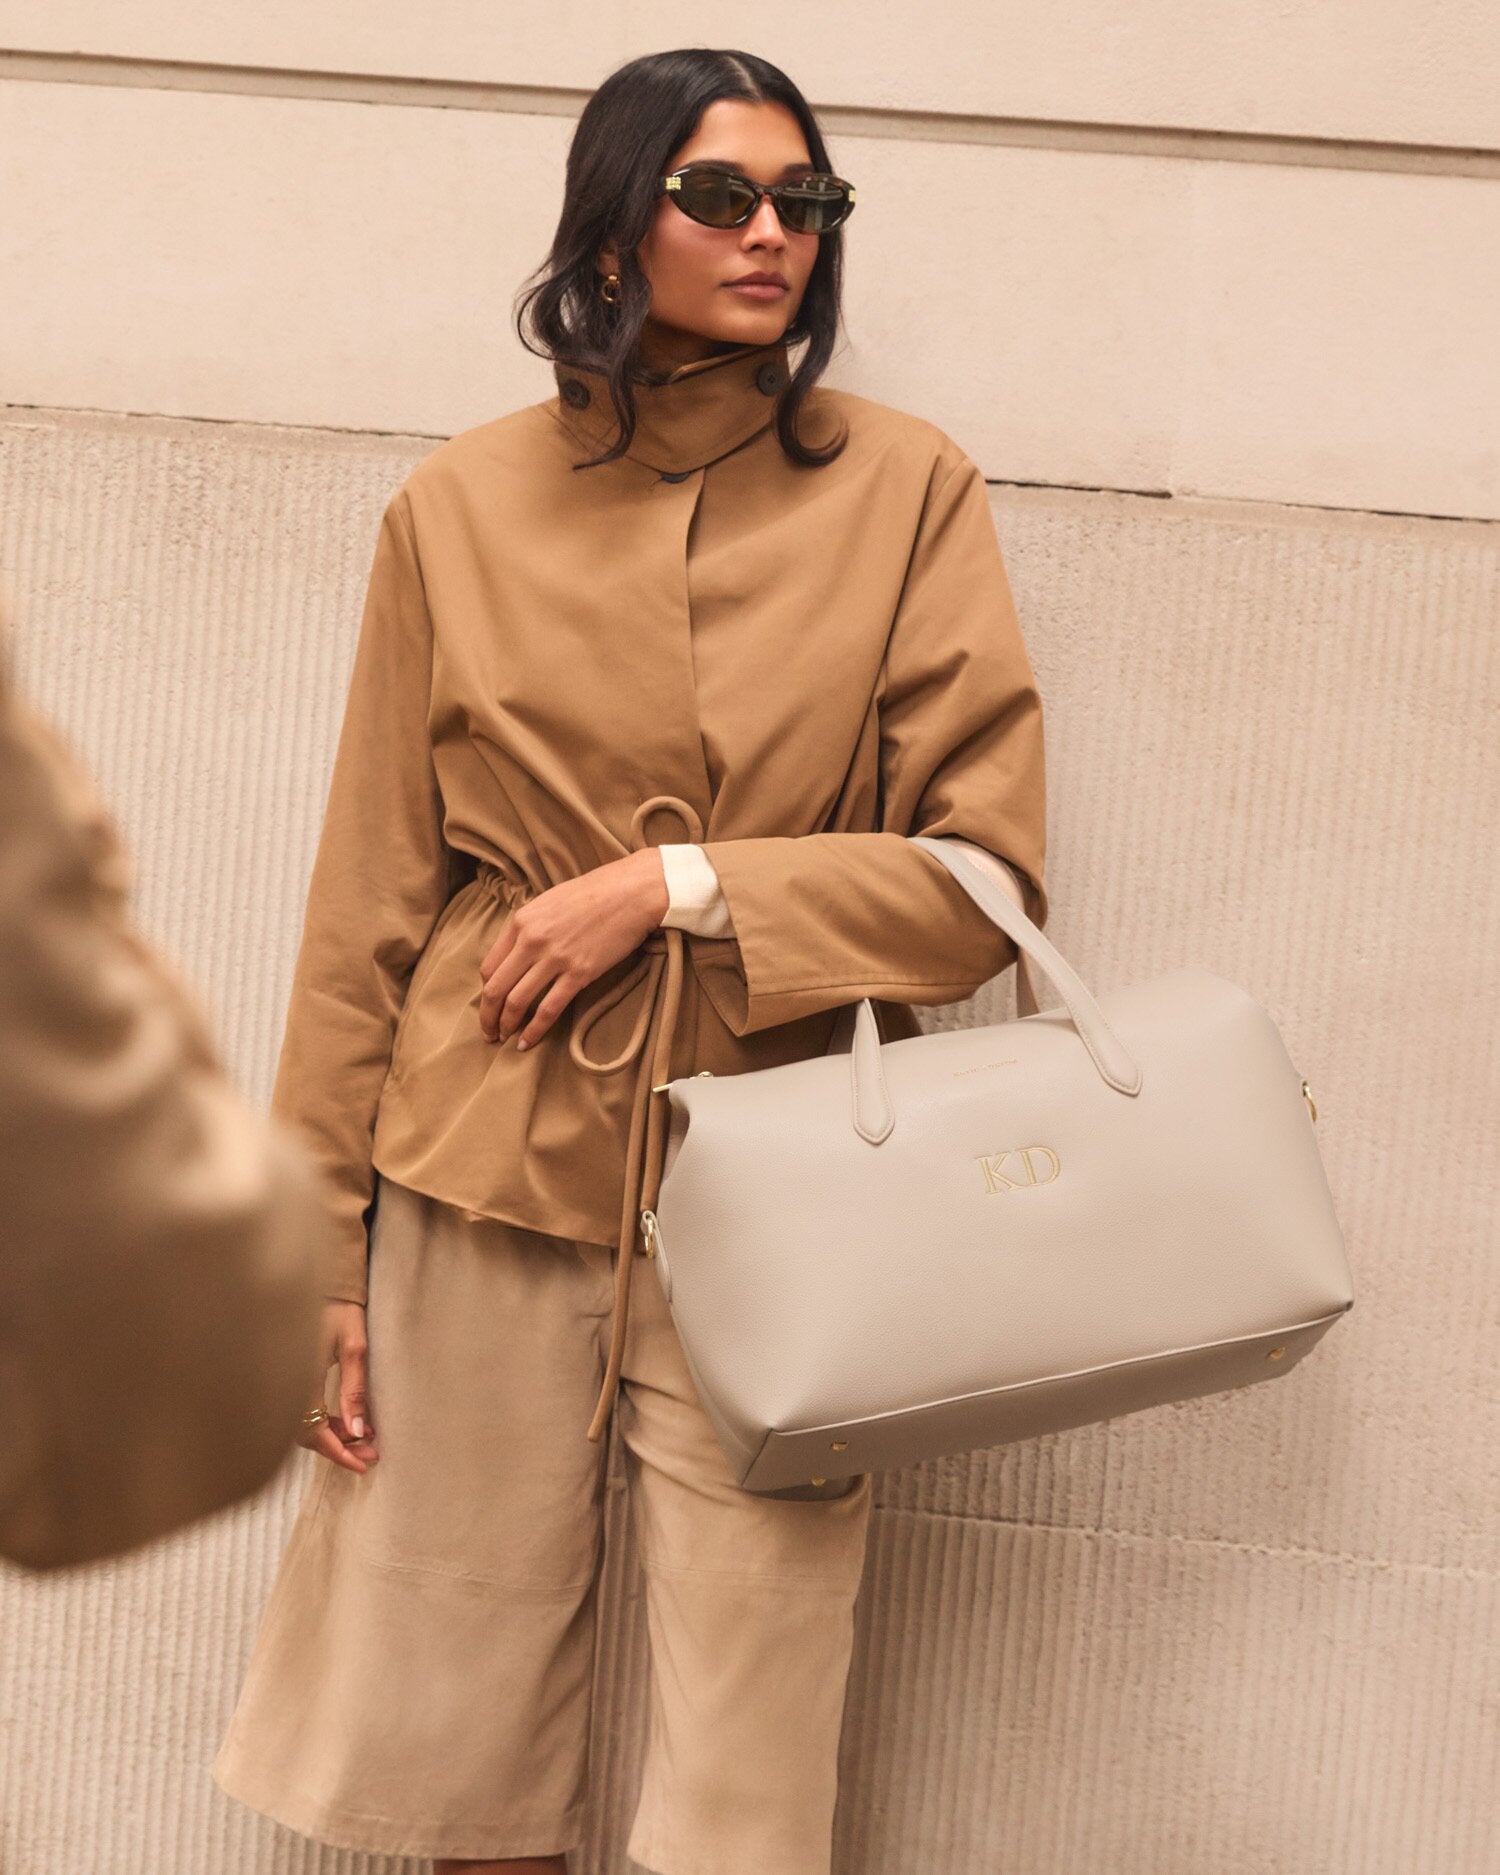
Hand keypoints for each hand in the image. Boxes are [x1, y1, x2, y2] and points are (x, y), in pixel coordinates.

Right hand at [299, 1300, 379, 1473]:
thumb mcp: (354, 1346)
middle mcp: (285, 1384)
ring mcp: (284, 1382)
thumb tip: (359, 1431)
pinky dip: (324, 1423)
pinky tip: (348, 1423)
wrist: (316, 1283)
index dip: (338, 1452)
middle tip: (371, 1454)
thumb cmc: (338, 1309)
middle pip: (306, 1434)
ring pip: (303, 1425)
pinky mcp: (288, 1379)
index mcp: (299, 1376)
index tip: (363, 1464)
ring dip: (333, 1437)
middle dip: (339, 1448)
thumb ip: (355, 1389)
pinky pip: (302, 1412)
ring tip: (365, 1440)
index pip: (314, 1430)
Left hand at [479, 850, 669, 1049]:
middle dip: (488, 1016)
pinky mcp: (578, 974)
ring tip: (504, 1040)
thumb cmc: (593, 893)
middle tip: (489, 1033)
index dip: (487, 992)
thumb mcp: (549, 902)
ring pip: (517, 1002)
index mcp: (521, 922)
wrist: (630, 892)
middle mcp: (531, 941)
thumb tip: (519, 953)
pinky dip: (535, 1030)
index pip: (490, 966)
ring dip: (506, 1026)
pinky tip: (528, 1042)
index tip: (491, 1005)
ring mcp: (554, 959)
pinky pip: (548, 1009)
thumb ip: (530, 927)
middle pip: (496, 988)